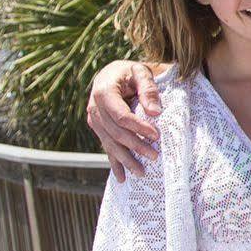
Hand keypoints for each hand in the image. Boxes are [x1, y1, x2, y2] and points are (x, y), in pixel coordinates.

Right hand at [86, 60, 161, 181]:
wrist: (114, 73)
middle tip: (154, 156)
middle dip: (135, 146)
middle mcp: (94, 108)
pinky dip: (114, 162)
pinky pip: (106, 146)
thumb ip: (148, 89)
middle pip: (115, 132)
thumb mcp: (141, 72)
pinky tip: (121, 178)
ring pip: (110, 143)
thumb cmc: (131, 72)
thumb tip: (155, 112)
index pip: (121, 116)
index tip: (156, 136)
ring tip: (141, 172)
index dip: (138, 127)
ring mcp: (94, 120)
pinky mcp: (98, 128)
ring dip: (125, 159)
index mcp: (104, 92)